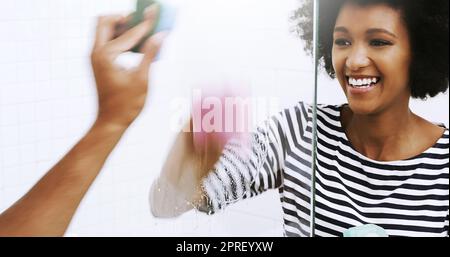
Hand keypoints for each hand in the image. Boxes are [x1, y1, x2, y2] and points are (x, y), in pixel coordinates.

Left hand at [90, 6, 165, 127]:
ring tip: (142, 30)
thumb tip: (160, 35)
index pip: (129, 33)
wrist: (111, 121)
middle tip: (141, 19)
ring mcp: (95, 58)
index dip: (145, 24)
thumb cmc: (126, 105)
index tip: (155, 13)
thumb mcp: (142, 78)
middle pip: (105, 21)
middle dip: (124, 17)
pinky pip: (107, 42)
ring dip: (121, 27)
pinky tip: (137, 45)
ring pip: (104, 31)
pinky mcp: (99, 64)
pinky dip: (120, 38)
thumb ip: (150, 53)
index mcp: (106, 56)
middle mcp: (96, 53)